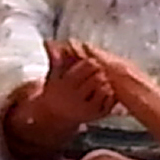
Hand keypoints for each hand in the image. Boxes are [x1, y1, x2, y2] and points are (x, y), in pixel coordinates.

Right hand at [0, 41, 117, 159]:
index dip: (91, 62)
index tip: (90, 62)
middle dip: (100, 71)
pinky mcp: (97, 116)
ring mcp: (88, 108)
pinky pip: (110, 102)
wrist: (54, 116)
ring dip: (106, 82)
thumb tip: (48, 43)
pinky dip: (111, 94)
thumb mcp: (53, 76)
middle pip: (98, 77)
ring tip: (102, 80)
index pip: (87, 66)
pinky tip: (106, 91)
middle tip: (99, 71)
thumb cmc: (56, 92)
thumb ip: (55, 60)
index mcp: (66, 85)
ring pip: (105, 89)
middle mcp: (76, 98)